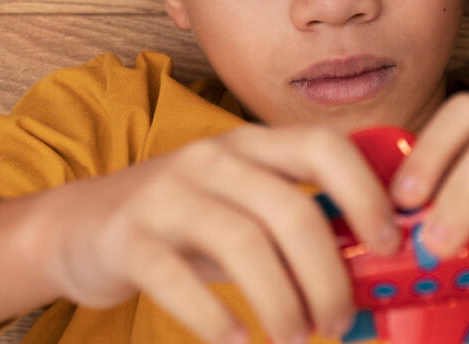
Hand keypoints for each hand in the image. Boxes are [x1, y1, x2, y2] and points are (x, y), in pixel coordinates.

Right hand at [35, 125, 399, 343]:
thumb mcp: (239, 206)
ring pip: (242, 242)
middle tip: (339, 321)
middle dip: (327, 274)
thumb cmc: (181, 223)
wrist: (79, 227)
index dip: (367, 193)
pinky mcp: (128, 238)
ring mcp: (165, 195)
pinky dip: (216, 317)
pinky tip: (238, 341)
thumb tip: (376, 268)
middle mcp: (210, 159)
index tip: (388, 247)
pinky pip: (178, 277)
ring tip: (295, 338)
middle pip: (289, 208)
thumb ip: (297, 221)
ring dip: (281, 302)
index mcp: (249, 145)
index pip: (324, 146)